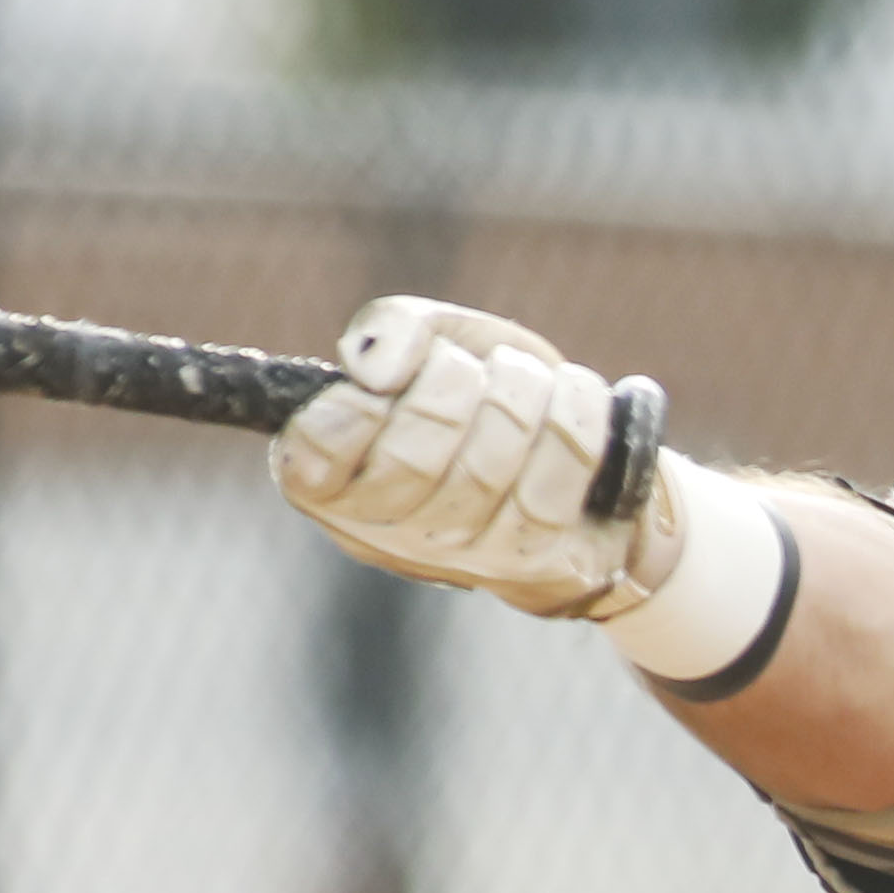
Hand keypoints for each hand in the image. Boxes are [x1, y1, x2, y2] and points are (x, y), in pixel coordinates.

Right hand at [272, 297, 679, 617]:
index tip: (388, 378)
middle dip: (455, 385)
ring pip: (488, 467)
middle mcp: (379, 531)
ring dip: (520, 392)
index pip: (319, 449)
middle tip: (471, 369)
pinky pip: (553, 480)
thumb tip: (373, 365)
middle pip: (412, 457)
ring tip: (523, 379)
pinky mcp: (526, 562)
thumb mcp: (432, 338)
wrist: (574, 450)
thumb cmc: (482, 389)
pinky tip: (565, 402)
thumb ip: (391, 330)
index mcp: (326, 475)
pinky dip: (571, 414)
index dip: (358, 405)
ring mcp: (453, 555)